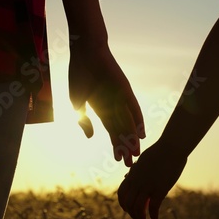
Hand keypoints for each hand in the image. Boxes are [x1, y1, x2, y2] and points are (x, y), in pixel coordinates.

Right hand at [68, 44, 144, 166]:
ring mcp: (120, 99)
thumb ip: (83, 121)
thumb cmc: (79, 75)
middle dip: (125, 148)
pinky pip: (133, 109)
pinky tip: (142, 133)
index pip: (111, 132)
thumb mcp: (76, 103)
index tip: (118, 161)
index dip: (115, 146)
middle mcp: (113, 107)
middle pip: (121, 132)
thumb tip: (92, 138)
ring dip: (132, 140)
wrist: (85, 52)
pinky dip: (138, 121)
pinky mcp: (125, 91)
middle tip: (130, 165)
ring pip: (128, 124)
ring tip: (136, 154)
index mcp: (101, 109)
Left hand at [118, 140, 187, 218]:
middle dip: (131, 213)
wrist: (171, 147)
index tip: (127, 209)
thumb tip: (128, 176)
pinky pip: (153, 207)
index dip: (123, 204)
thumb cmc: (159, 151)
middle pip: (128, 203)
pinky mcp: (160, 189)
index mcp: (133, 174)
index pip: (122, 193)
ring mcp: (147, 186)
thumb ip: (135, 170)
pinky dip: (152, 215)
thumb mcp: (142, 161)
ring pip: (138, 208)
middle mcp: (137, 182)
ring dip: (140, 218)